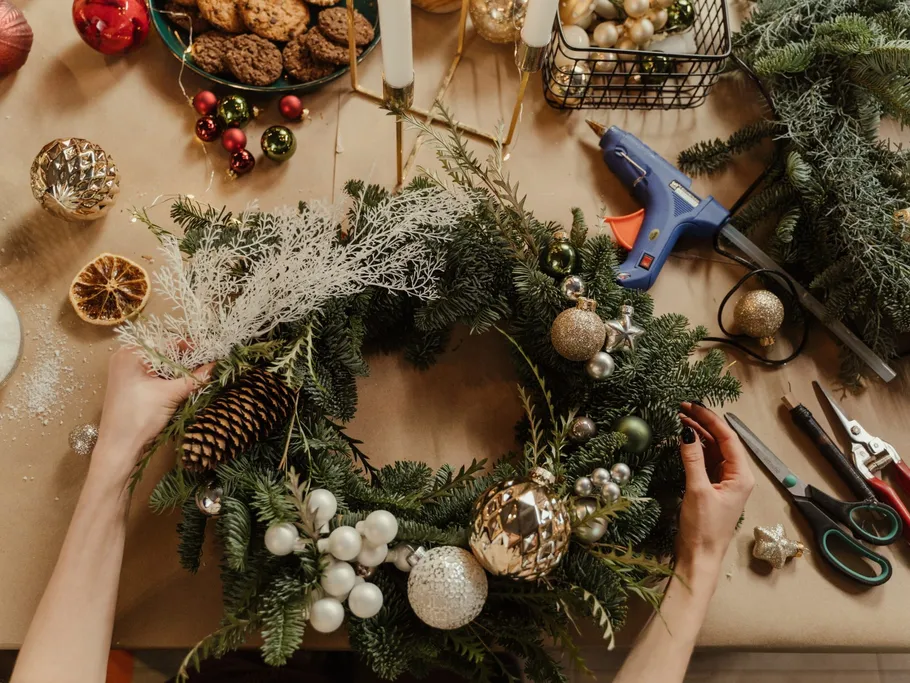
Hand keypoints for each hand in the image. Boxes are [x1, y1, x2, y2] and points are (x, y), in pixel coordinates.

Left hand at [93, 348, 209, 481]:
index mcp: (130, 354)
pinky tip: (184, 385)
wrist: (119, 448)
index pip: (166, 342)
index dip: (191, 347)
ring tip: (200, 375)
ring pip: (160, 365)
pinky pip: (154, 375)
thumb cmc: (138, 418)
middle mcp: (126, 359)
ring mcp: (127, 373)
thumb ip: (195, 378)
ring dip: (179, 370)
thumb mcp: (170, 395)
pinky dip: (169, 379)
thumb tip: (217, 366)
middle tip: (208, 365)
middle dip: (186, 360)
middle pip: (163, 352)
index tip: (211, 354)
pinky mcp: (130, 386)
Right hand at [676, 402, 754, 577]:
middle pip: (721, 442)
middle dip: (703, 424)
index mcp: (741, 476)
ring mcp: (724, 482)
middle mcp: (736, 476)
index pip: (728, 438)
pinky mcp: (712, 488)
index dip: (710, 419)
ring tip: (680, 420)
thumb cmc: (703, 528)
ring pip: (713, 450)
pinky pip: (706, 461)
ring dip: (698, 435)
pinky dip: (695, 449)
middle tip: (681, 409)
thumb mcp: (697, 490)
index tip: (691, 406)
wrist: (700, 557)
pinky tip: (683, 440)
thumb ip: (692, 459)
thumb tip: (686, 431)